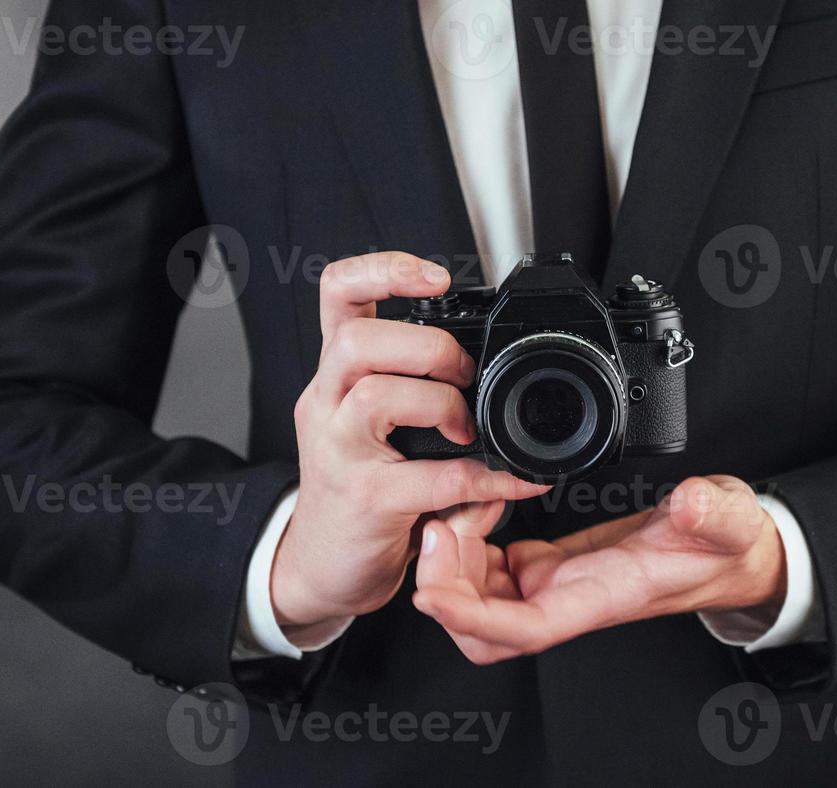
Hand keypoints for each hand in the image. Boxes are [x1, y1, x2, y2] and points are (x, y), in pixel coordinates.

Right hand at [270, 252, 550, 641]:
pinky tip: (513, 481)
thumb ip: (413, 387)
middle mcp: (325, 404)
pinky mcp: (363, 500)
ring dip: (440, 402)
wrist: (323, 567)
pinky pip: (431, 477)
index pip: (337, 294)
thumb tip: (489, 371)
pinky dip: (486, 477)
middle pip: (356, 339)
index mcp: (334, 375)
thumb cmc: (358, 489)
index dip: (383, 269)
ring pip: (375, 394)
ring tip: (464, 427)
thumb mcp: (373, 425)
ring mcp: (337, 451)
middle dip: (426, 347)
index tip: (434, 278)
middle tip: (462, 376)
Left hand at [412, 475, 785, 663]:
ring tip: (464, 502)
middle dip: (442, 585)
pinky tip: (482, 504)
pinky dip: (470, 540)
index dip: (471, 618)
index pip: (525, 628)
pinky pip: (489, 569)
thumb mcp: (729, 518)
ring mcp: (555, 584)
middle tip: (442, 524)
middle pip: (482, 627)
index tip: (429, 592)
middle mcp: (569, 599)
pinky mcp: (550, 564)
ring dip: (451, 560)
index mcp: (604, 596)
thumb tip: (691, 503)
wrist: (728, 549)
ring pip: (476, 599)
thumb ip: (712, 513)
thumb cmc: (727, 544)